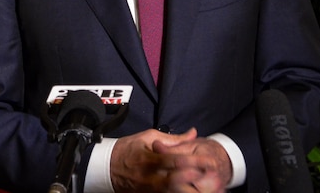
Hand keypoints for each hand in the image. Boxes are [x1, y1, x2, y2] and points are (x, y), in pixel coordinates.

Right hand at [110, 128, 231, 192]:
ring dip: (191, 191)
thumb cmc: (127, 150)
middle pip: (176, 182)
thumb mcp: (147, 137)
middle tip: (213, 180)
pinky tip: (193, 191)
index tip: (209, 162)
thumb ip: (173, 138)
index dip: (194, 162)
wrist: (106, 167)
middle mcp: (150, 176)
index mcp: (150, 158)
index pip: (175, 160)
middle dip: (195, 183)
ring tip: (210, 190)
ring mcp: (150, 189)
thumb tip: (192, 133)